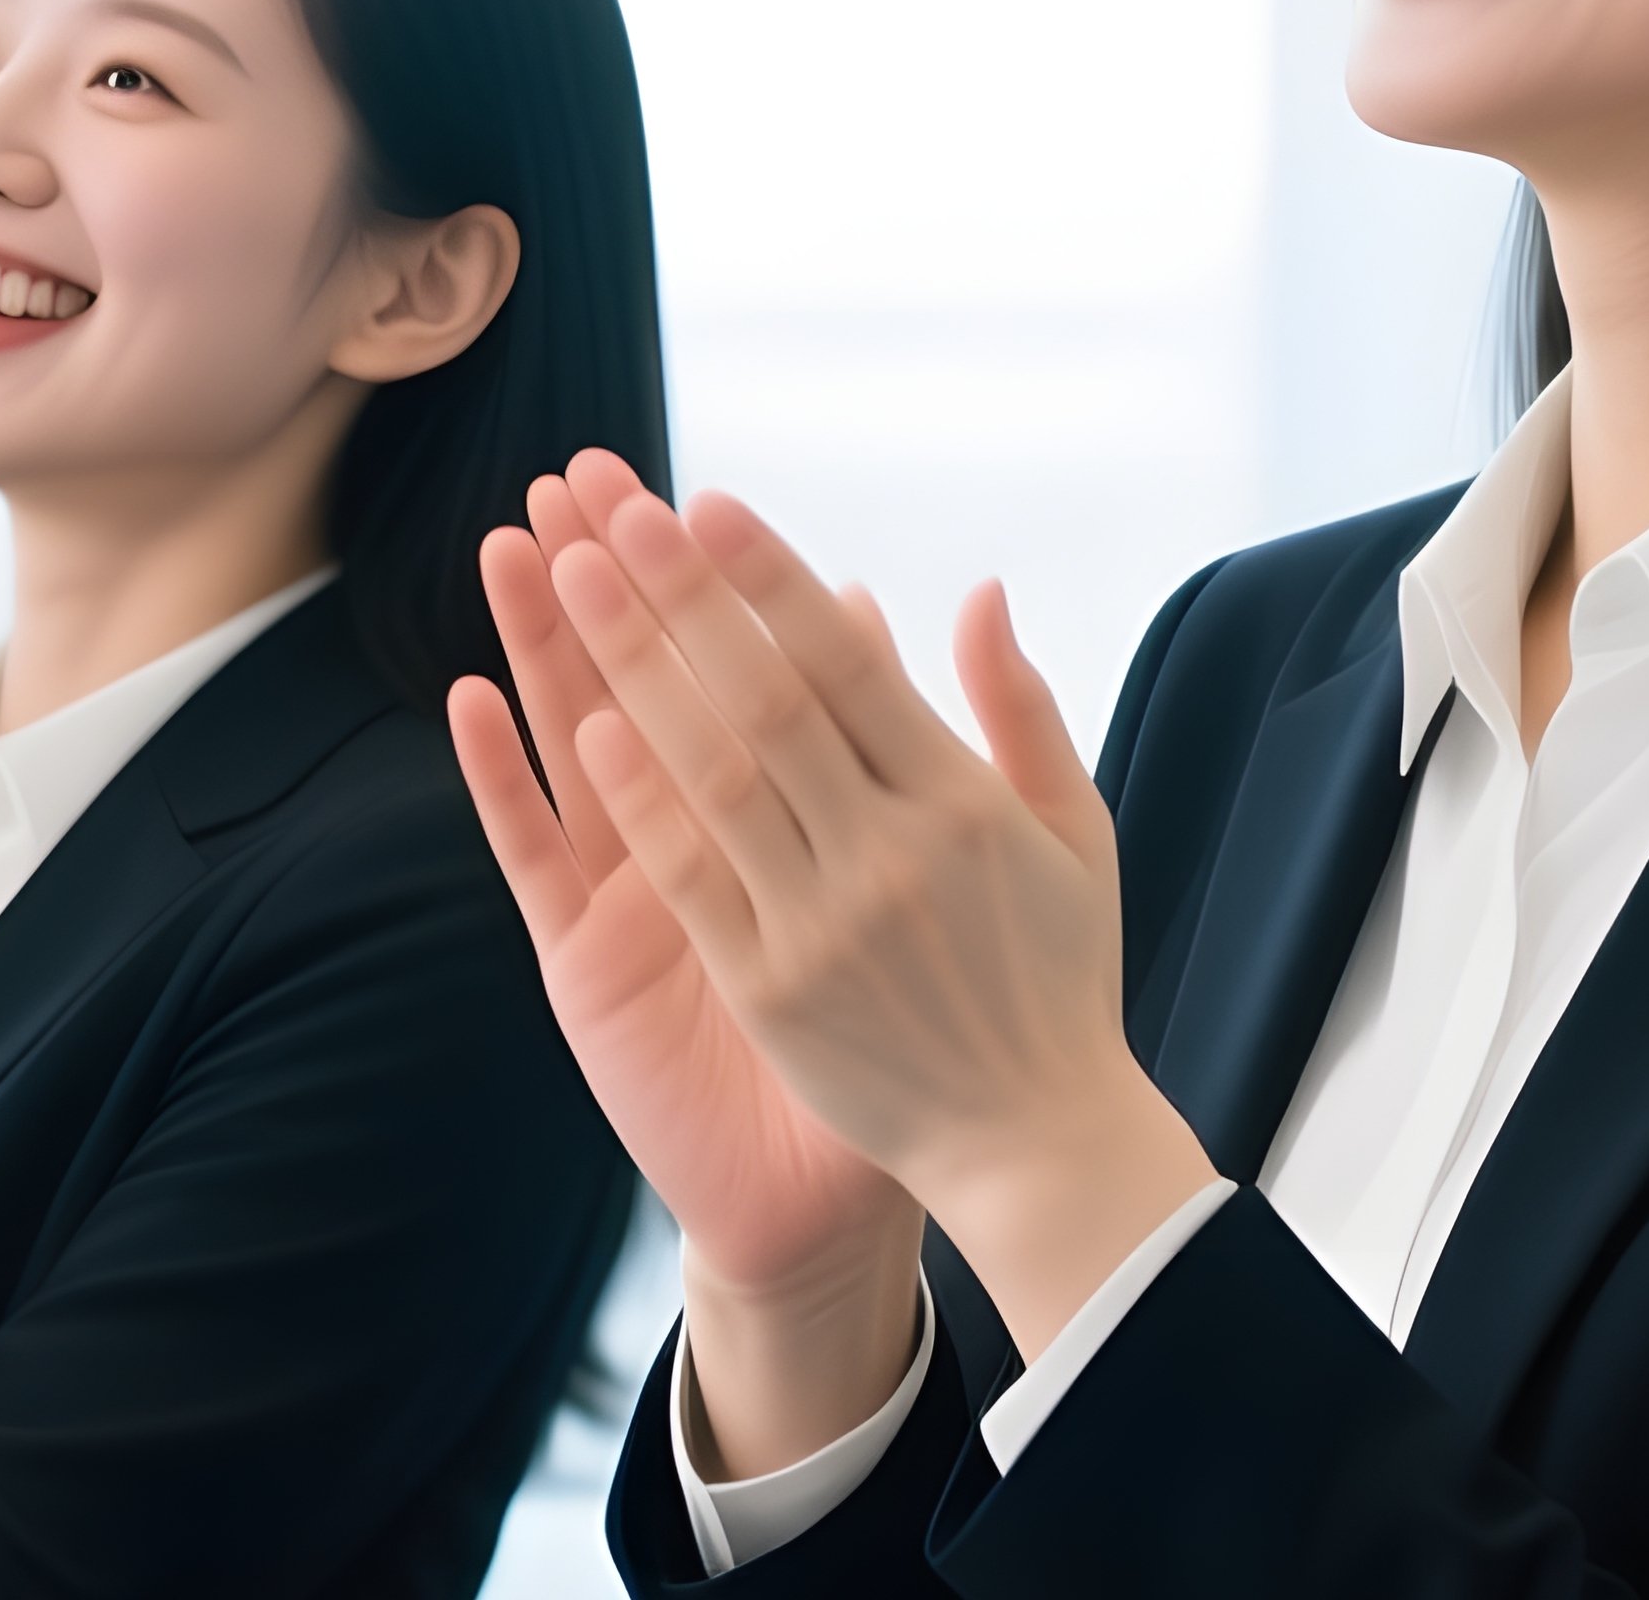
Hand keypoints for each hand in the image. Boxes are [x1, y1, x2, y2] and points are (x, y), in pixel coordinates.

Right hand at [448, 457, 924, 1474]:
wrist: (855, 1180)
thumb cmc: (912, 1025)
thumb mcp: (949, 875)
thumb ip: (939, 740)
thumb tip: (887, 605)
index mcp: (790, 806)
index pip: (742, 666)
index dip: (713, 581)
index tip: (686, 489)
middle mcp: (701, 833)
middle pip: (646, 683)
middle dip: (618, 582)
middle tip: (576, 476)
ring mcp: (633, 893)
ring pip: (577, 745)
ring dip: (544, 645)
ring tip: (513, 544)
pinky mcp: (585, 964)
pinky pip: (537, 860)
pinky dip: (499, 782)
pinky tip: (471, 698)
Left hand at [538, 451, 1218, 1358]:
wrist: (1034, 1143)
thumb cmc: (1056, 975)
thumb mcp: (1074, 831)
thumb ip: (1022, 707)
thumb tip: (981, 590)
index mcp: (962, 802)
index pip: (847, 663)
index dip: (770, 579)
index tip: (706, 505)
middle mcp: (889, 852)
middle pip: (764, 698)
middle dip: (683, 596)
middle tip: (614, 508)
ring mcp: (822, 924)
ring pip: (713, 774)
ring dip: (635, 671)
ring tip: (574, 579)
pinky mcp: (770, 992)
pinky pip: (691, 880)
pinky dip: (641, 802)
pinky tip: (589, 729)